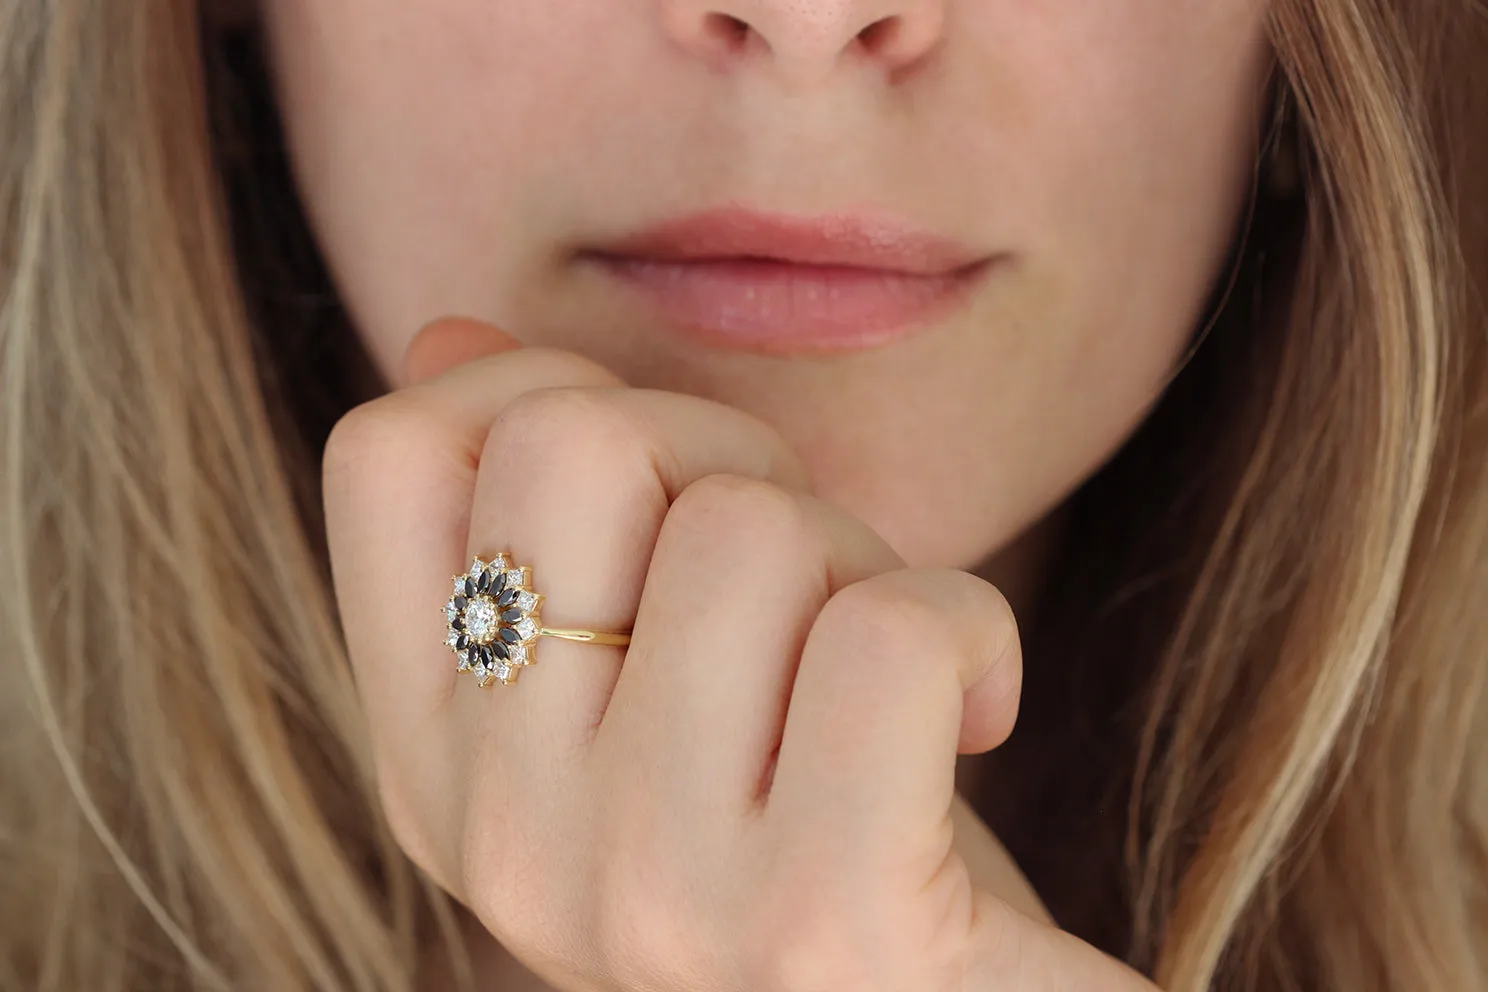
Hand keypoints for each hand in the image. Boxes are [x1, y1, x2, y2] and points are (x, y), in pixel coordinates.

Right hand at [323, 317, 1157, 991]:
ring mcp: (648, 890)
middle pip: (580, 440)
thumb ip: (536, 526)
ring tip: (877, 687)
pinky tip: (970, 720)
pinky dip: (973, 632)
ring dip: (861, 564)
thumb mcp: (632, 683)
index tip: (654, 478)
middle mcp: (501, 837)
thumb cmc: (796, 821)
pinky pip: (893, 631)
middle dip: (730, 463)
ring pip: (755, 525)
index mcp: (431, 766)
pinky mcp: (825, 924)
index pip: (390, 453)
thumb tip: (450, 333)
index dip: (532, 389)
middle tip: (798, 585)